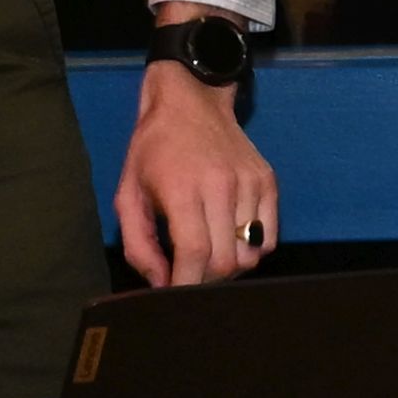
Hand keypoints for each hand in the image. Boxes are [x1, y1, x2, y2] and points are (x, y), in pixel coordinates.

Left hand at [119, 36, 276, 285]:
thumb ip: (138, 244)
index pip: (195, 253)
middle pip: (225, 261)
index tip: (176, 297)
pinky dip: (251, 250)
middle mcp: (221, 186)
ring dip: (229, 267)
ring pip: (250, 254)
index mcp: (182, 190)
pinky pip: (269, 238)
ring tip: (210, 255)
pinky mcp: (268, 181)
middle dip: (205, 281)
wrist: (191, 101)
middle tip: (190, 274)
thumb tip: (161, 284)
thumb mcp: (129, 194)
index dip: (186, 285)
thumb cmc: (153, 150)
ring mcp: (249, 183)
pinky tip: (230, 239)